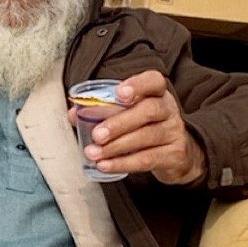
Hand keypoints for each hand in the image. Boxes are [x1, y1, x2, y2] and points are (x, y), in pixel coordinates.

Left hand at [76, 70, 206, 185]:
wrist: (175, 156)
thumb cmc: (144, 128)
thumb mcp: (127, 115)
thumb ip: (102, 111)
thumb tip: (73, 114)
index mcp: (156, 93)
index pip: (153, 81)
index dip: (137, 85)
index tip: (119, 93)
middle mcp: (168, 109)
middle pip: (148, 110)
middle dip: (119, 122)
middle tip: (97, 134)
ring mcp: (174, 132)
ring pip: (146, 136)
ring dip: (116, 146)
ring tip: (93, 153)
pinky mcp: (174, 155)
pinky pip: (148, 159)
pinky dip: (123, 163)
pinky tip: (105, 165)